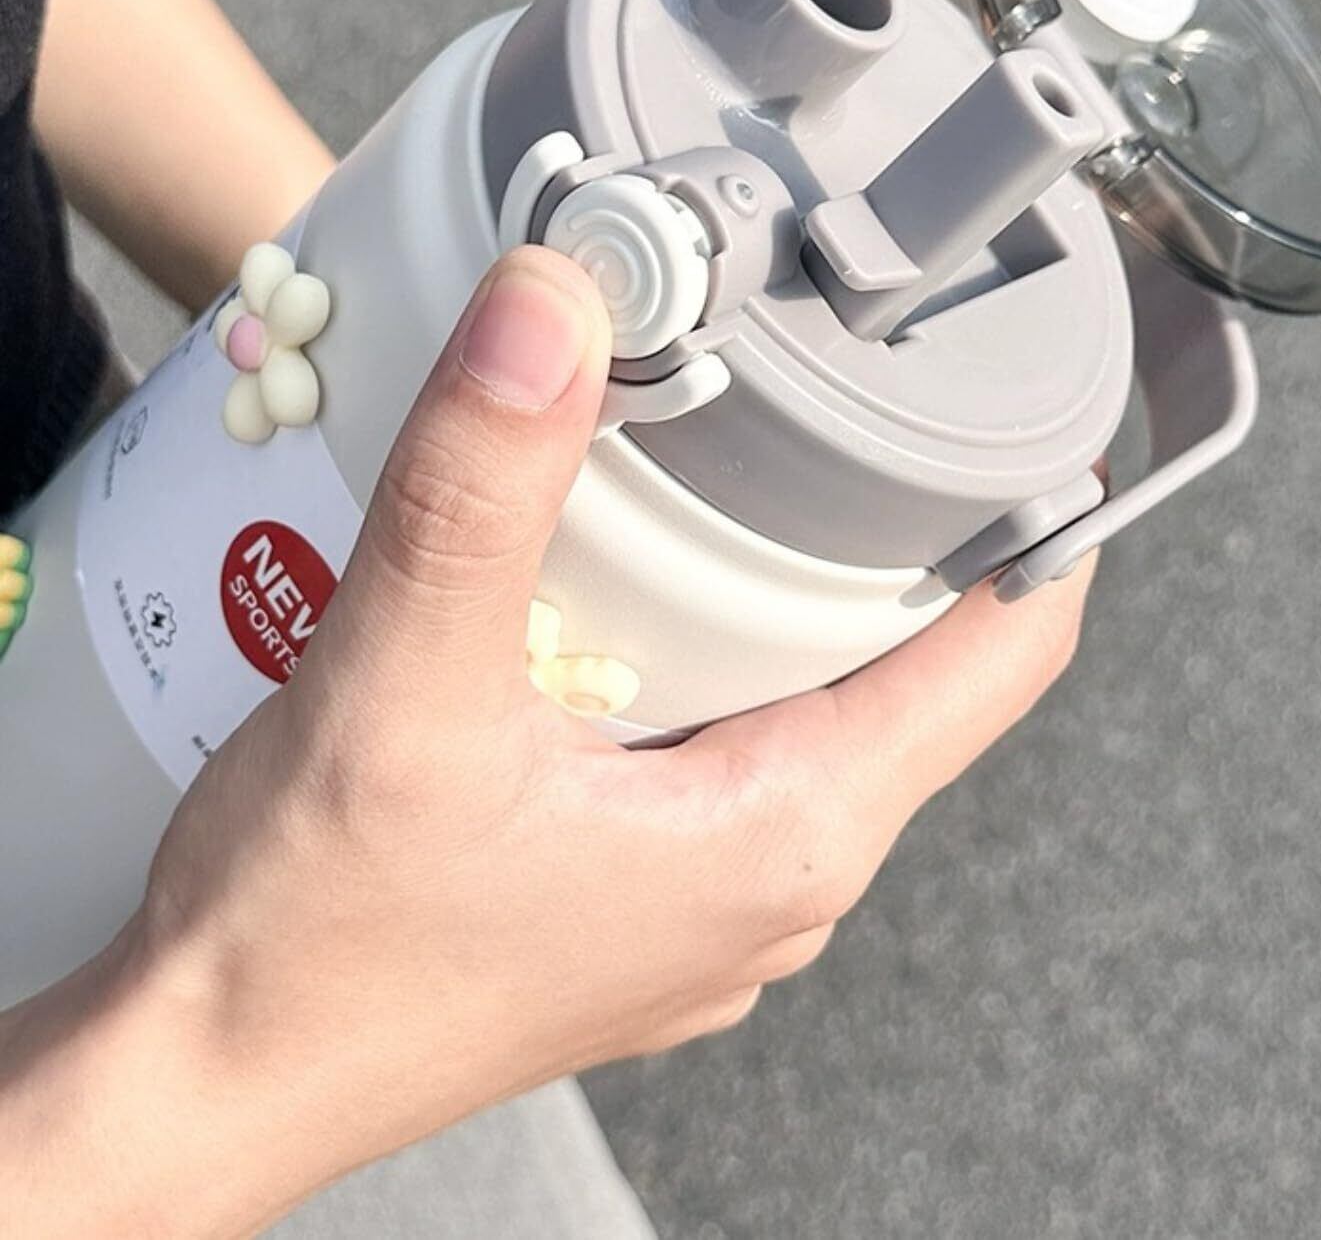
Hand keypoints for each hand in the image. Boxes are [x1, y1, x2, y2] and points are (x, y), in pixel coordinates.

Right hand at [0, 246, 1094, 1236]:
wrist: (208, 1077)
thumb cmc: (312, 941)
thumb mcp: (400, 689)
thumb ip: (482, 487)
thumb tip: (553, 308)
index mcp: (787, 835)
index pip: (1003, 661)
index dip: (1046, 527)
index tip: (1038, 415)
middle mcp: (776, 879)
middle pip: (916, 675)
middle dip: (903, 535)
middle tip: (856, 396)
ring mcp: (709, 896)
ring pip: (818, 711)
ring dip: (797, 595)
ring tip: (748, 473)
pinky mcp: (640, 893)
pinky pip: (731, 752)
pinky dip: (718, 659)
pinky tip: (637, 603)